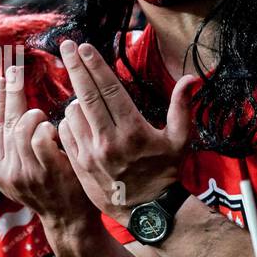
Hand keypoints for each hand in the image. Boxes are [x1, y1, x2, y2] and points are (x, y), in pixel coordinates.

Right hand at [0, 65, 94, 226]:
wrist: (68, 220)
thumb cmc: (46, 191)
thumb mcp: (17, 176)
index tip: (0, 78)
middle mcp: (8, 171)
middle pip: (7, 122)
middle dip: (12, 93)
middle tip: (16, 70)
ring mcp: (27, 172)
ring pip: (24, 128)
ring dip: (34, 116)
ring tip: (42, 115)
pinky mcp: (48, 171)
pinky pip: (42, 137)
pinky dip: (48, 128)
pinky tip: (54, 129)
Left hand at [52, 39, 191, 224]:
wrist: (146, 211)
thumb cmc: (165, 172)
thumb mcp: (179, 141)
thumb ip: (182, 107)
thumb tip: (190, 79)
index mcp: (133, 131)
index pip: (108, 90)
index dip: (95, 66)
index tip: (85, 47)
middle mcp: (108, 141)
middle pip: (86, 95)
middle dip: (75, 66)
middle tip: (68, 46)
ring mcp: (90, 154)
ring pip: (72, 113)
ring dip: (76, 99)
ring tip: (86, 97)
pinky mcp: (78, 164)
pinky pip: (65, 132)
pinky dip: (69, 121)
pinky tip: (79, 118)